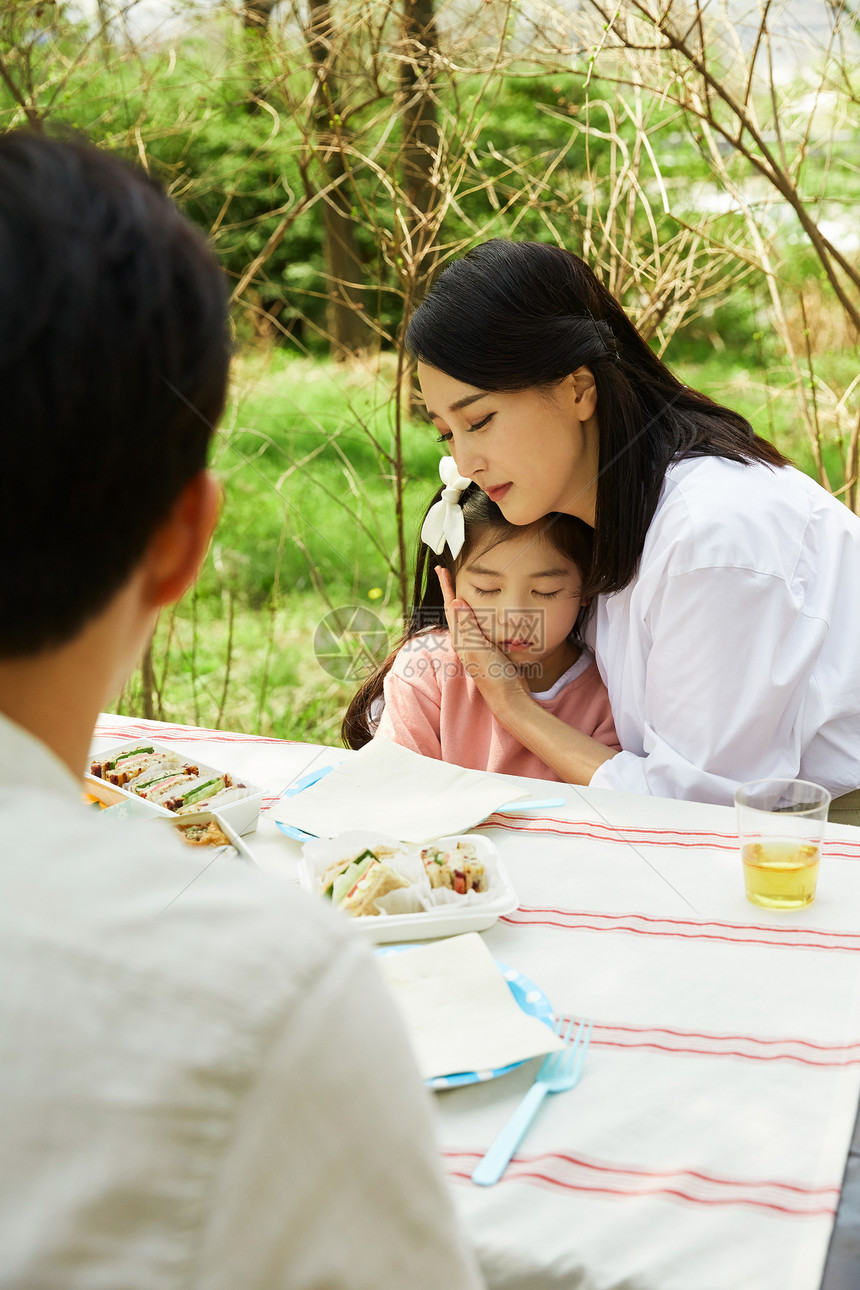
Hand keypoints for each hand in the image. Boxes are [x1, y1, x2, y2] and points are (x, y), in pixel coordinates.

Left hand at [435, 566, 529, 710]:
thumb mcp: (479, 648)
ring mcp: (476, 647)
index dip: (446, 587)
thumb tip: (454, 602)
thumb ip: (468, 626)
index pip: (451, 608)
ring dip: (463, 601)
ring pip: (467, 618)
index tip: (441, 569)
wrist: (510, 699)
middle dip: (450, 591)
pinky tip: (481, 611)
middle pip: (455, 610)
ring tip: (458, 586)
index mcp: (461, 640)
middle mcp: (465, 642)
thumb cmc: (495, 676)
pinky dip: (478, 613)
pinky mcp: (488, 650)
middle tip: (446, 573)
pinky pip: (479, 626)